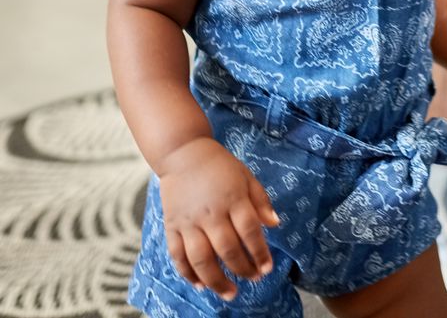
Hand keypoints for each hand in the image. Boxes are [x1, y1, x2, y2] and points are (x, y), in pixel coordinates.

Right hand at [156, 137, 279, 300]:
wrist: (182, 153)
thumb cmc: (219, 166)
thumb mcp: (246, 176)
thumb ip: (261, 201)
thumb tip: (274, 224)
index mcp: (233, 198)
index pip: (249, 231)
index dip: (259, 252)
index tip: (267, 267)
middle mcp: (210, 212)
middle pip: (227, 249)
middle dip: (242, 269)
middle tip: (252, 280)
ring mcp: (189, 221)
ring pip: (201, 258)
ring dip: (216, 280)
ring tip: (229, 293)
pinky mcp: (172, 225)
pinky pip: (177, 254)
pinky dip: (188, 273)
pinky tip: (200, 284)